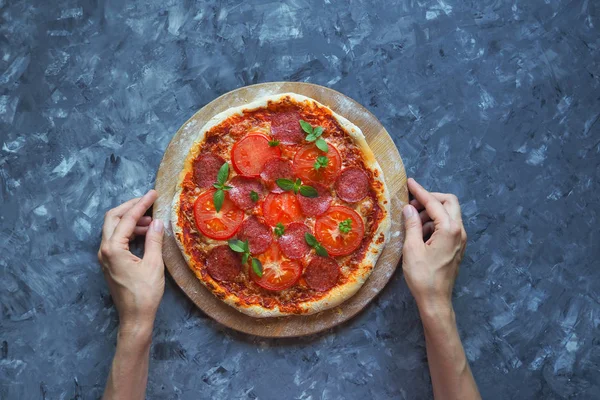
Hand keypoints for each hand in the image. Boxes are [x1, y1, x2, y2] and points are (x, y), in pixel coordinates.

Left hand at [98, 190, 164, 333]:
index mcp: (113, 248)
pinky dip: (129, 231)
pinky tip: (145, 233)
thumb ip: (154, 239)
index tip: (153, 193)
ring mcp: (105, 256)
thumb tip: (157, 221)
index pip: (127, 218)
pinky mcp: (110, 262)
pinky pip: (117, 239)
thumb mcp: (154, 264)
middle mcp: (104, 250)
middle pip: (113, 218)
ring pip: (114, 228)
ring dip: (131, 220)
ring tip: (152, 220)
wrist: (135, 317)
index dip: (141, 204)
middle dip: (131, 207)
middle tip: (148, 201)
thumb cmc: (145, 293)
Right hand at [401, 178, 466, 314]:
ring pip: (449, 214)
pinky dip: (435, 223)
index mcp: (449, 229)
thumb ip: (412, 225)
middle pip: (449, 202)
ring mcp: (460, 239)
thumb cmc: (422, 276)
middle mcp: (459, 231)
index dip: (420, 191)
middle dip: (430, 199)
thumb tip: (409, 208)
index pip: (434, 203)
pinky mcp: (457, 246)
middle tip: (412, 204)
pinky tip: (420, 232)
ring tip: (413, 221)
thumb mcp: (412, 248)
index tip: (409, 182)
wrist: (435, 300)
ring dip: (432, 212)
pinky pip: (448, 226)